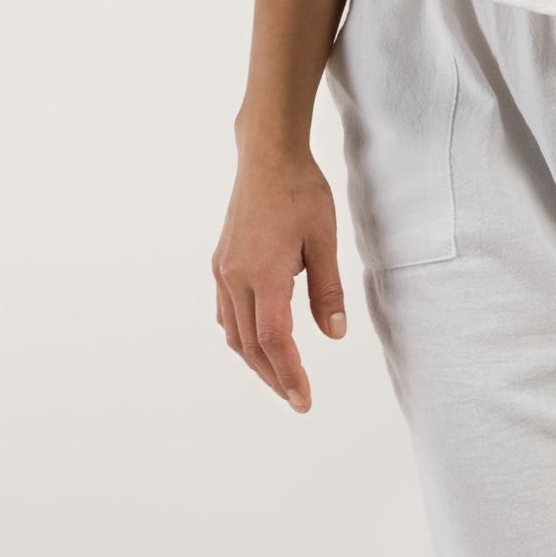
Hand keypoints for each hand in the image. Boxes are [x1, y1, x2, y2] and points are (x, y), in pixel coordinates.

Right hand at [212, 148, 347, 411]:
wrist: (267, 156)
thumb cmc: (301, 192)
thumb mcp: (325, 241)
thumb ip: (328, 290)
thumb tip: (334, 334)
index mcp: (264, 274)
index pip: (275, 340)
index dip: (289, 374)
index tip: (303, 400)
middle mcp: (236, 277)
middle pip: (251, 345)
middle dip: (274, 376)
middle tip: (297, 399)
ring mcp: (224, 271)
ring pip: (234, 332)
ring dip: (256, 361)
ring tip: (279, 378)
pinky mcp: (221, 263)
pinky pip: (227, 312)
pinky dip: (242, 336)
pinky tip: (255, 343)